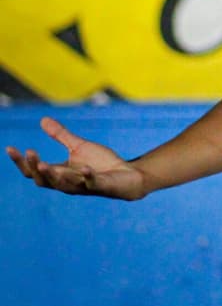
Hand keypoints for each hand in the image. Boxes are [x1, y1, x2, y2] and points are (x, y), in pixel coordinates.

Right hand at [6, 116, 146, 199]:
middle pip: (43, 180)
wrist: (127, 175)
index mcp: (60, 173)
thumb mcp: (78, 146)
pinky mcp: (100, 185)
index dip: (21, 162)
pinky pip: (91, 182)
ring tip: (43, 163)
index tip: (9, 148)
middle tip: (28, 153)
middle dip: (34, 168)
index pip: (34, 171)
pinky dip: (87, 176)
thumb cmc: (101, 163)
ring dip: (53, 174)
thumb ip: (61, 136)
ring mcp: (83, 186)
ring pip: (63, 184)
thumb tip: (42, 120)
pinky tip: (84, 168)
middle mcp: (67, 183)